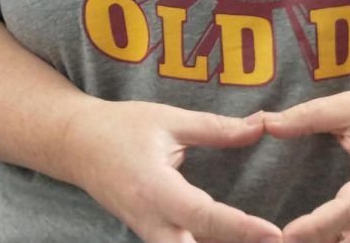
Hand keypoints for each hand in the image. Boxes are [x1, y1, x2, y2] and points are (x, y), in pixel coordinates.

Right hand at [65, 100, 280, 242]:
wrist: (74, 144)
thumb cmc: (120, 127)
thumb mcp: (168, 120)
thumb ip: (215, 127)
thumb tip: (260, 125)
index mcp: (155, 189)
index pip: (204, 217)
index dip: (241, 228)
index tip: (275, 234)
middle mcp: (150, 221)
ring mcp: (147, 233)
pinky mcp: (149, 234)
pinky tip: (234, 240)